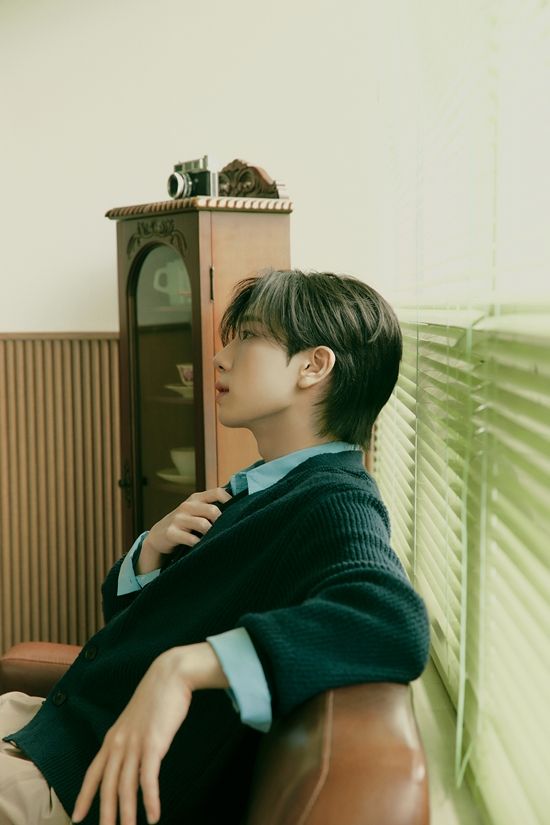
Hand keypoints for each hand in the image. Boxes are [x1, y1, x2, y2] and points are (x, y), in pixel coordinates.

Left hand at [71, 643, 228, 824]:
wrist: (170, 674)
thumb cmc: (158, 696)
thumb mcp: (137, 720)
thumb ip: (131, 739)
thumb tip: (134, 760)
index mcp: (113, 737)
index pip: (93, 773)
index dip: (84, 796)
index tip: (77, 817)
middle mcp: (119, 743)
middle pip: (107, 786)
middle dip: (106, 814)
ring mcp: (134, 744)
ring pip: (125, 787)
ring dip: (127, 814)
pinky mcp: (153, 743)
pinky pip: (148, 779)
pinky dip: (150, 800)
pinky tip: (154, 816)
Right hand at [138, 487, 231, 573]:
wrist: (158, 535)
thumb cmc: (183, 523)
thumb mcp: (195, 511)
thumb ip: (211, 507)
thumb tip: (238, 509)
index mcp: (196, 498)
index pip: (217, 492)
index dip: (229, 500)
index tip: (238, 510)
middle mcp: (187, 506)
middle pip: (213, 510)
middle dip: (221, 522)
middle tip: (225, 531)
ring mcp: (178, 519)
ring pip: (204, 525)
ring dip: (211, 534)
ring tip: (214, 540)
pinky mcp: (171, 532)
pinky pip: (191, 539)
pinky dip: (199, 544)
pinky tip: (201, 546)